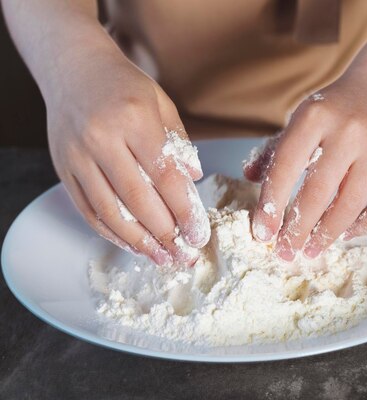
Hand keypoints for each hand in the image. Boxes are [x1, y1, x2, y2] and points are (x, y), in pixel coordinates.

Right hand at [46, 48, 208, 265]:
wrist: (74, 70)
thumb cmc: (125, 86)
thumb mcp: (162, 104)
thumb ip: (179, 142)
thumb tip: (195, 178)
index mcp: (134, 120)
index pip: (165, 176)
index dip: (184, 211)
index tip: (199, 234)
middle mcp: (101, 139)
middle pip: (138, 199)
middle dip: (165, 233)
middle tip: (185, 255)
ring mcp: (77, 156)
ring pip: (110, 211)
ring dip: (139, 242)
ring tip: (162, 259)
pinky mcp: (63, 169)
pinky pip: (88, 210)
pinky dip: (111, 232)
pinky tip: (132, 244)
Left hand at [244, 67, 366, 259]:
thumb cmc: (338, 107)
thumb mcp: (303, 117)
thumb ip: (276, 148)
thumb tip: (249, 178)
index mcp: (314, 116)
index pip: (285, 168)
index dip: (271, 206)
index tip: (263, 233)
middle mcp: (349, 130)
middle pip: (317, 193)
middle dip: (298, 230)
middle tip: (286, 252)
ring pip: (350, 205)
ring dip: (327, 234)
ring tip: (312, 249)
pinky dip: (362, 226)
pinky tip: (345, 234)